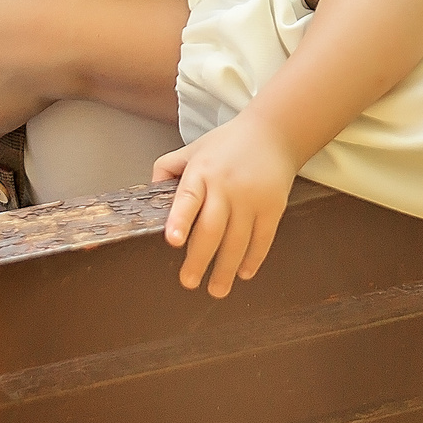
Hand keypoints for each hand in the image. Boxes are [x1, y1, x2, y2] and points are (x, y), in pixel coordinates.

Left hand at [153, 118, 301, 298]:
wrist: (274, 133)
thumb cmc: (226, 144)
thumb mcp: (193, 148)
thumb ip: (168, 168)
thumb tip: (149, 194)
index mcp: (201, 172)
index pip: (188, 197)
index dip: (180, 220)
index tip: (173, 241)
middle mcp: (226, 186)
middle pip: (212, 228)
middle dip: (200, 259)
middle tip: (189, 282)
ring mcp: (251, 198)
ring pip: (237, 240)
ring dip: (226, 268)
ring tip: (216, 289)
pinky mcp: (273, 206)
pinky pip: (262, 238)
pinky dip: (253, 258)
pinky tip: (243, 273)